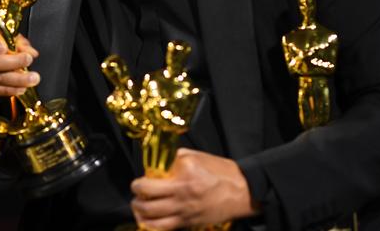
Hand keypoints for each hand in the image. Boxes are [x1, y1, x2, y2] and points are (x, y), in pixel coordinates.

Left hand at [130, 148, 259, 229]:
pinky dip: (152, 226)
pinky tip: (148, 221)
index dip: (140, 181)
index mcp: (183, 177)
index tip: (140, 179)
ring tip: (138, 207)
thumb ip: (175, 159)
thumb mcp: (196, 156)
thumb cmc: (221, 172)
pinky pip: (164, 228)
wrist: (243, 191)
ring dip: (140, 213)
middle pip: (147, 202)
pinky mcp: (190, 223)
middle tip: (136, 193)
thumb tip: (159, 164)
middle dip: (136, 197)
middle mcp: (182, 196)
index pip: (151, 180)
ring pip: (152, 220)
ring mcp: (185, 213)